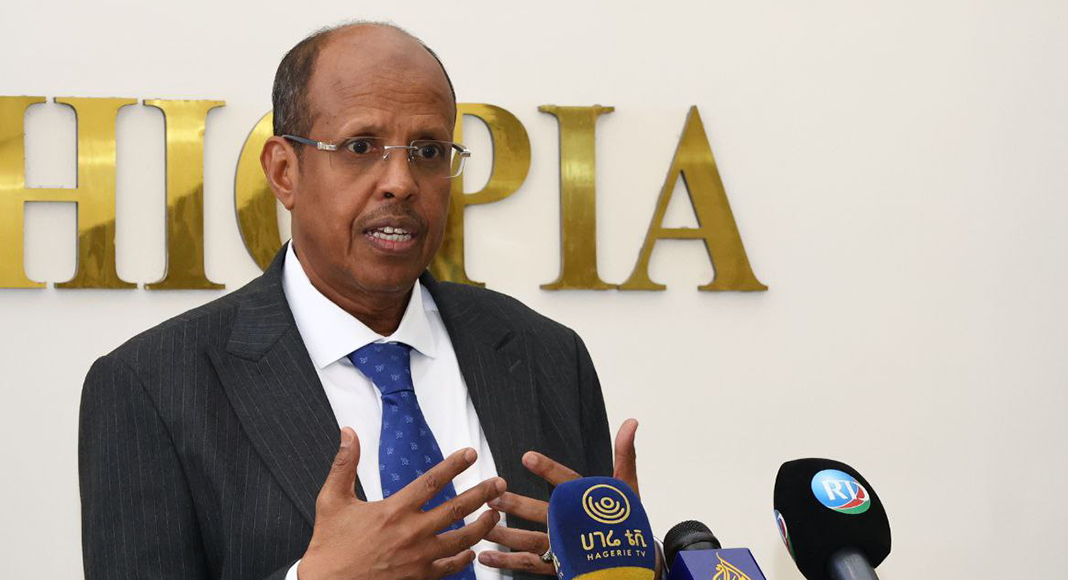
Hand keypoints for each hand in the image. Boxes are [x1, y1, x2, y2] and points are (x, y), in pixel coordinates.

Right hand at [298, 427, 505, 579]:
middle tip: (499, 483)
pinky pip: (449, 568)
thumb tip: (348, 433)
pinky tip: (471, 551)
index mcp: (393, 510)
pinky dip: (464, 558)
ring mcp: (418, 558)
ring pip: (461, 539)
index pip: (432, 481)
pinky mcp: (419, 579)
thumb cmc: (329, 547)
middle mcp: (411, 533)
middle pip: (456, 509)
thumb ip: (344, 464)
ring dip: (483, 526)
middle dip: (482, 493)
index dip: (454, 465)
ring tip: (496, 514)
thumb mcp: (331, 500)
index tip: (470, 452)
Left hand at [478, 419, 645, 575]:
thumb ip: (624, 452)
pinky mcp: (559, 565)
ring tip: (484, 524)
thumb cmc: (627, 519)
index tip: (527, 457)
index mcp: (589, 502)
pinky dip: (507, 562)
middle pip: (543, 513)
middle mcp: (574, 525)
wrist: (637, 561)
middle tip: (493, 494)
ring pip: (531, 541)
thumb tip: (631, 422)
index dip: (549, 470)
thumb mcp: (627, 485)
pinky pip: (530, 564)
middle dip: (517, 505)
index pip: (568, 482)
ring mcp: (565, 547)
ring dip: (506, 534)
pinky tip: (486, 556)